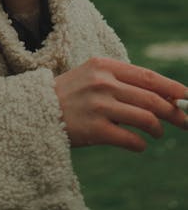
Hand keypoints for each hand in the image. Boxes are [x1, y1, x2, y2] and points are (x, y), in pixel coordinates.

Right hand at [54, 57, 187, 151]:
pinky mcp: (95, 129)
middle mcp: (102, 83)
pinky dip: (140, 144)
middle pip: (151, 98)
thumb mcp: (92, 77)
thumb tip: (163, 96)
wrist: (36, 111)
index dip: (172, 87)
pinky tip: (138, 144)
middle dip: (173, 112)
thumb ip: (122, 81)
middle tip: (185, 122)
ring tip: (156, 133)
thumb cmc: (70, 94)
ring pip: (146, 119)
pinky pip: (131, 140)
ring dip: (157, 129)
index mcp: (103, 65)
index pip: (147, 76)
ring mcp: (99, 106)